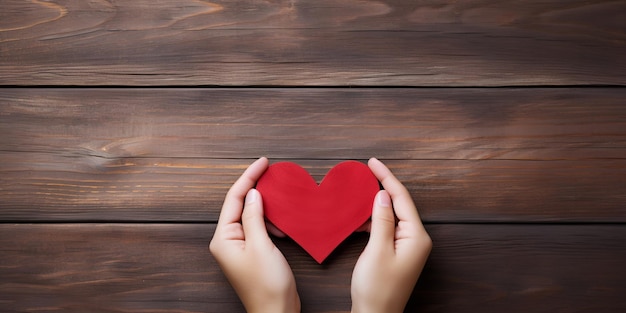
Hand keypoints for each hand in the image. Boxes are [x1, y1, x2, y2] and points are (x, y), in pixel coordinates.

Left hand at [209, 157, 300, 312]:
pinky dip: (270, 221)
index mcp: (223, 238)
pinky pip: (258, 227)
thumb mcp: (261, 245)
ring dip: (265, 207)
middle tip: (271, 172)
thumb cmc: (267, 285)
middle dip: (255, 188)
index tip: (263, 162)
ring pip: (250, 215)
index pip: (233, 199)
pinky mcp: (252, 252)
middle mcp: (227, 241)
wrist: (276, 312)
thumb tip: (252, 194)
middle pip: (239, 204)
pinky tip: (281, 224)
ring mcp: (239, 247)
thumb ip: (254, 217)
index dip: (248, 177)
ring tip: (280, 199)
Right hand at [351, 158, 431, 312]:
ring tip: (362, 187)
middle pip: (400, 204)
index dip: (386, 177)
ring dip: (378, 202)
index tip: (372, 162)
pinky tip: (362, 216)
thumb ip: (381, 220)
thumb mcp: (377, 250)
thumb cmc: (377, 288)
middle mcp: (416, 239)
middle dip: (384, 185)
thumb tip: (381, 195)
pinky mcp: (398, 253)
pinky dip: (375, 219)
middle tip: (368, 169)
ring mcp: (408, 247)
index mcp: (416, 237)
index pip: (401, 198)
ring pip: (393, 215)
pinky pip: (388, 227)